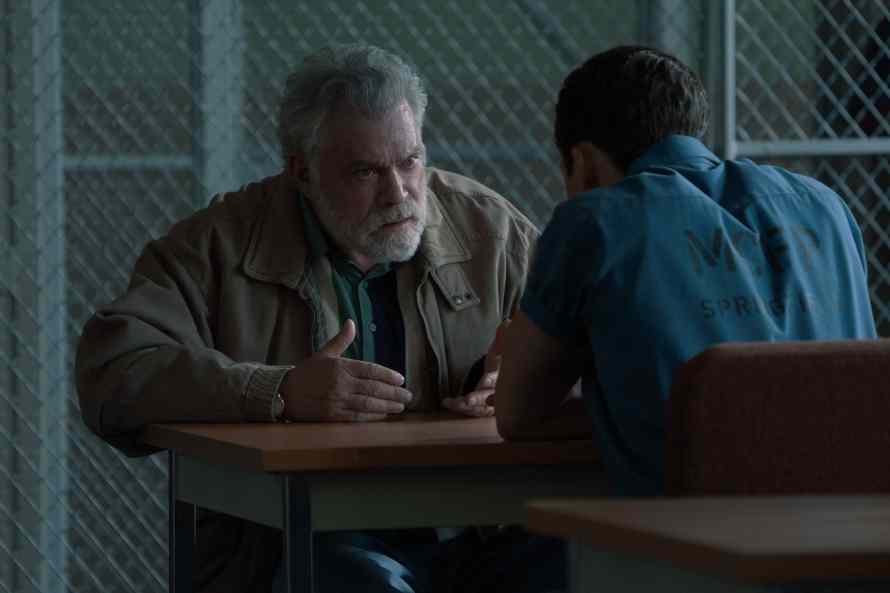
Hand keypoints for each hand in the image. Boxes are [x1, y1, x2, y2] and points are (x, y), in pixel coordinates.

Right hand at [279, 320, 412, 421]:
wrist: (284, 392)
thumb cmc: (307, 372)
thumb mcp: (324, 353)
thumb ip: (341, 340)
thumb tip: (351, 322)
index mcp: (340, 366)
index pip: (371, 370)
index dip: (388, 375)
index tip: (401, 380)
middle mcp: (340, 382)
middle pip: (373, 388)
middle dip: (394, 393)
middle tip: (408, 396)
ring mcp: (337, 400)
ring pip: (368, 403)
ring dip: (387, 406)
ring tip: (400, 407)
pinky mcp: (332, 415)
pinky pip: (357, 416)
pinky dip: (373, 416)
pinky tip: (384, 415)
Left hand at [443, 319, 509, 416]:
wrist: (507, 383)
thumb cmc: (501, 365)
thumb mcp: (501, 351)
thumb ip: (502, 339)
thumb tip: (506, 323)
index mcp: (502, 377)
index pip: (499, 378)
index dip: (492, 379)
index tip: (485, 380)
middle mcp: (499, 392)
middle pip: (490, 397)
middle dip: (478, 399)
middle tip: (466, 401)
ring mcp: (493, 404)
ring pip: (480, 408)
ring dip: (465, 407)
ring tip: (449, 403)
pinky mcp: (484, 411)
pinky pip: (473, 412)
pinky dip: (461, 409)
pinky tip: (448, 404)